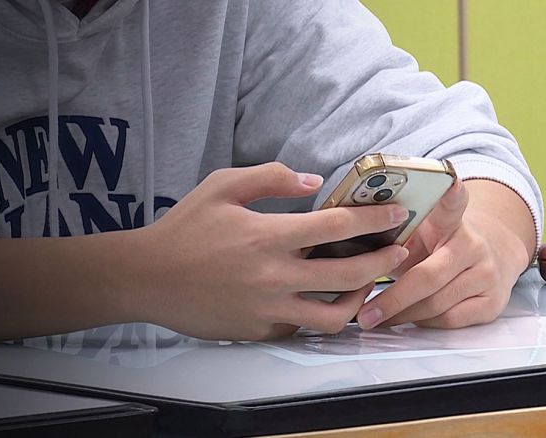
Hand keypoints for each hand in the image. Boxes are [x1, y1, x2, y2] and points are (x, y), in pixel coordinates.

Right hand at [131, 162, 409, 340]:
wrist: (146, 277)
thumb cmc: (185, 228)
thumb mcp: (222, 186)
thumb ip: (270, 177)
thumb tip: (313, 181)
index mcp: (268, 236)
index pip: (338, 226)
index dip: (375, 219)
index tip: (397, 214)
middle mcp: (275, 277)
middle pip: (349, 275)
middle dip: (384, 262)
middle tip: (399, 252)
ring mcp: (268, 310)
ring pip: (333, 316)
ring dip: (359, 300)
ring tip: (366, 285)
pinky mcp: (258, 332)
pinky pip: (301, 329)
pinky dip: (317, 315)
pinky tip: (321, 300)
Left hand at [356, 179, 534, 328]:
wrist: (492, 256)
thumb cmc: (440, 245)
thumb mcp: (420, 232)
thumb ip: (396, 236)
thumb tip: (347, 250)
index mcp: (451, 221)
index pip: (453, 203)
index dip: (451, 192)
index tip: (448, 182)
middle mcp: (473, 245)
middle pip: (428, 276)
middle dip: (392, 299)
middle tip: (365, 314)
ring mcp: (487, 274)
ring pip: (436, 304)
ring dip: (402, 314)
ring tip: (376, 318)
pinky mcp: (493, 302)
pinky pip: (449, 320)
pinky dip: (423, 322)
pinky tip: (408, 318)